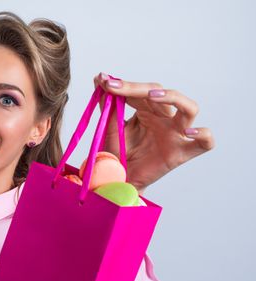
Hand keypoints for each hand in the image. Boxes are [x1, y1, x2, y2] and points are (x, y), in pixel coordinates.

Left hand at [93, 73, 214, 193]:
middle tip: (115, 87)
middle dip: (136, 88)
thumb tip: (99, 77)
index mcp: (147, 111)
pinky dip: (203, 135)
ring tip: (152, 96)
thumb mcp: (109, 127)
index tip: (104, 82)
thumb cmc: (117, 154)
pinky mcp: (182, 153)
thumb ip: (107, 104)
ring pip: (190, 108)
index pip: (141, 91)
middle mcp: (164, 119)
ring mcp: (175, 134)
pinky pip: (205, 143)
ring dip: (173, 98)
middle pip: (161, 93)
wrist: (118, 180)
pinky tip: (188, 133)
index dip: (124, 85)